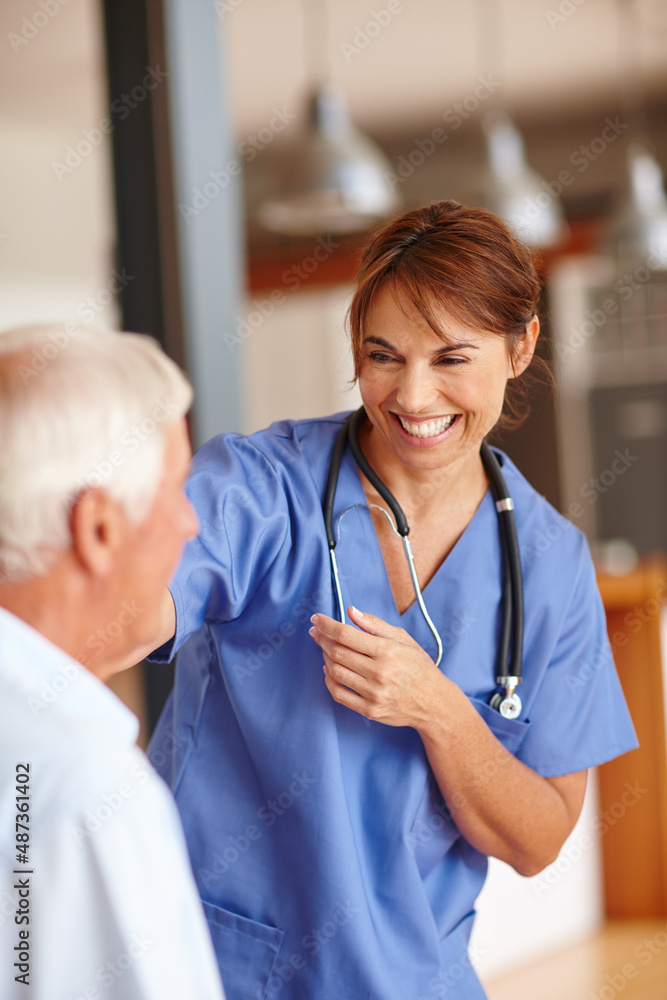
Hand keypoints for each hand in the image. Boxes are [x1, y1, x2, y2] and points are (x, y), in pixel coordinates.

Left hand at [309, 605, 446, 727]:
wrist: (434, 702)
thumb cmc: (419, 667)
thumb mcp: (403, 639)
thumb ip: (375, 625)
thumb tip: (351, 611)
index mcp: (387, 651)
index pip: (347, 634)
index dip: (327, 625)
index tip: (316, 619)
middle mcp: (379, 672)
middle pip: (337, 652)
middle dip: (322, 639)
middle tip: (316, 632)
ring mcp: (373, 693)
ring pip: (335, 672)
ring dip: (325, 657)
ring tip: (325, 648)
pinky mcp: (369, 710)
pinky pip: (339, 694)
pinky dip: (329, 680)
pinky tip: (329, 669)